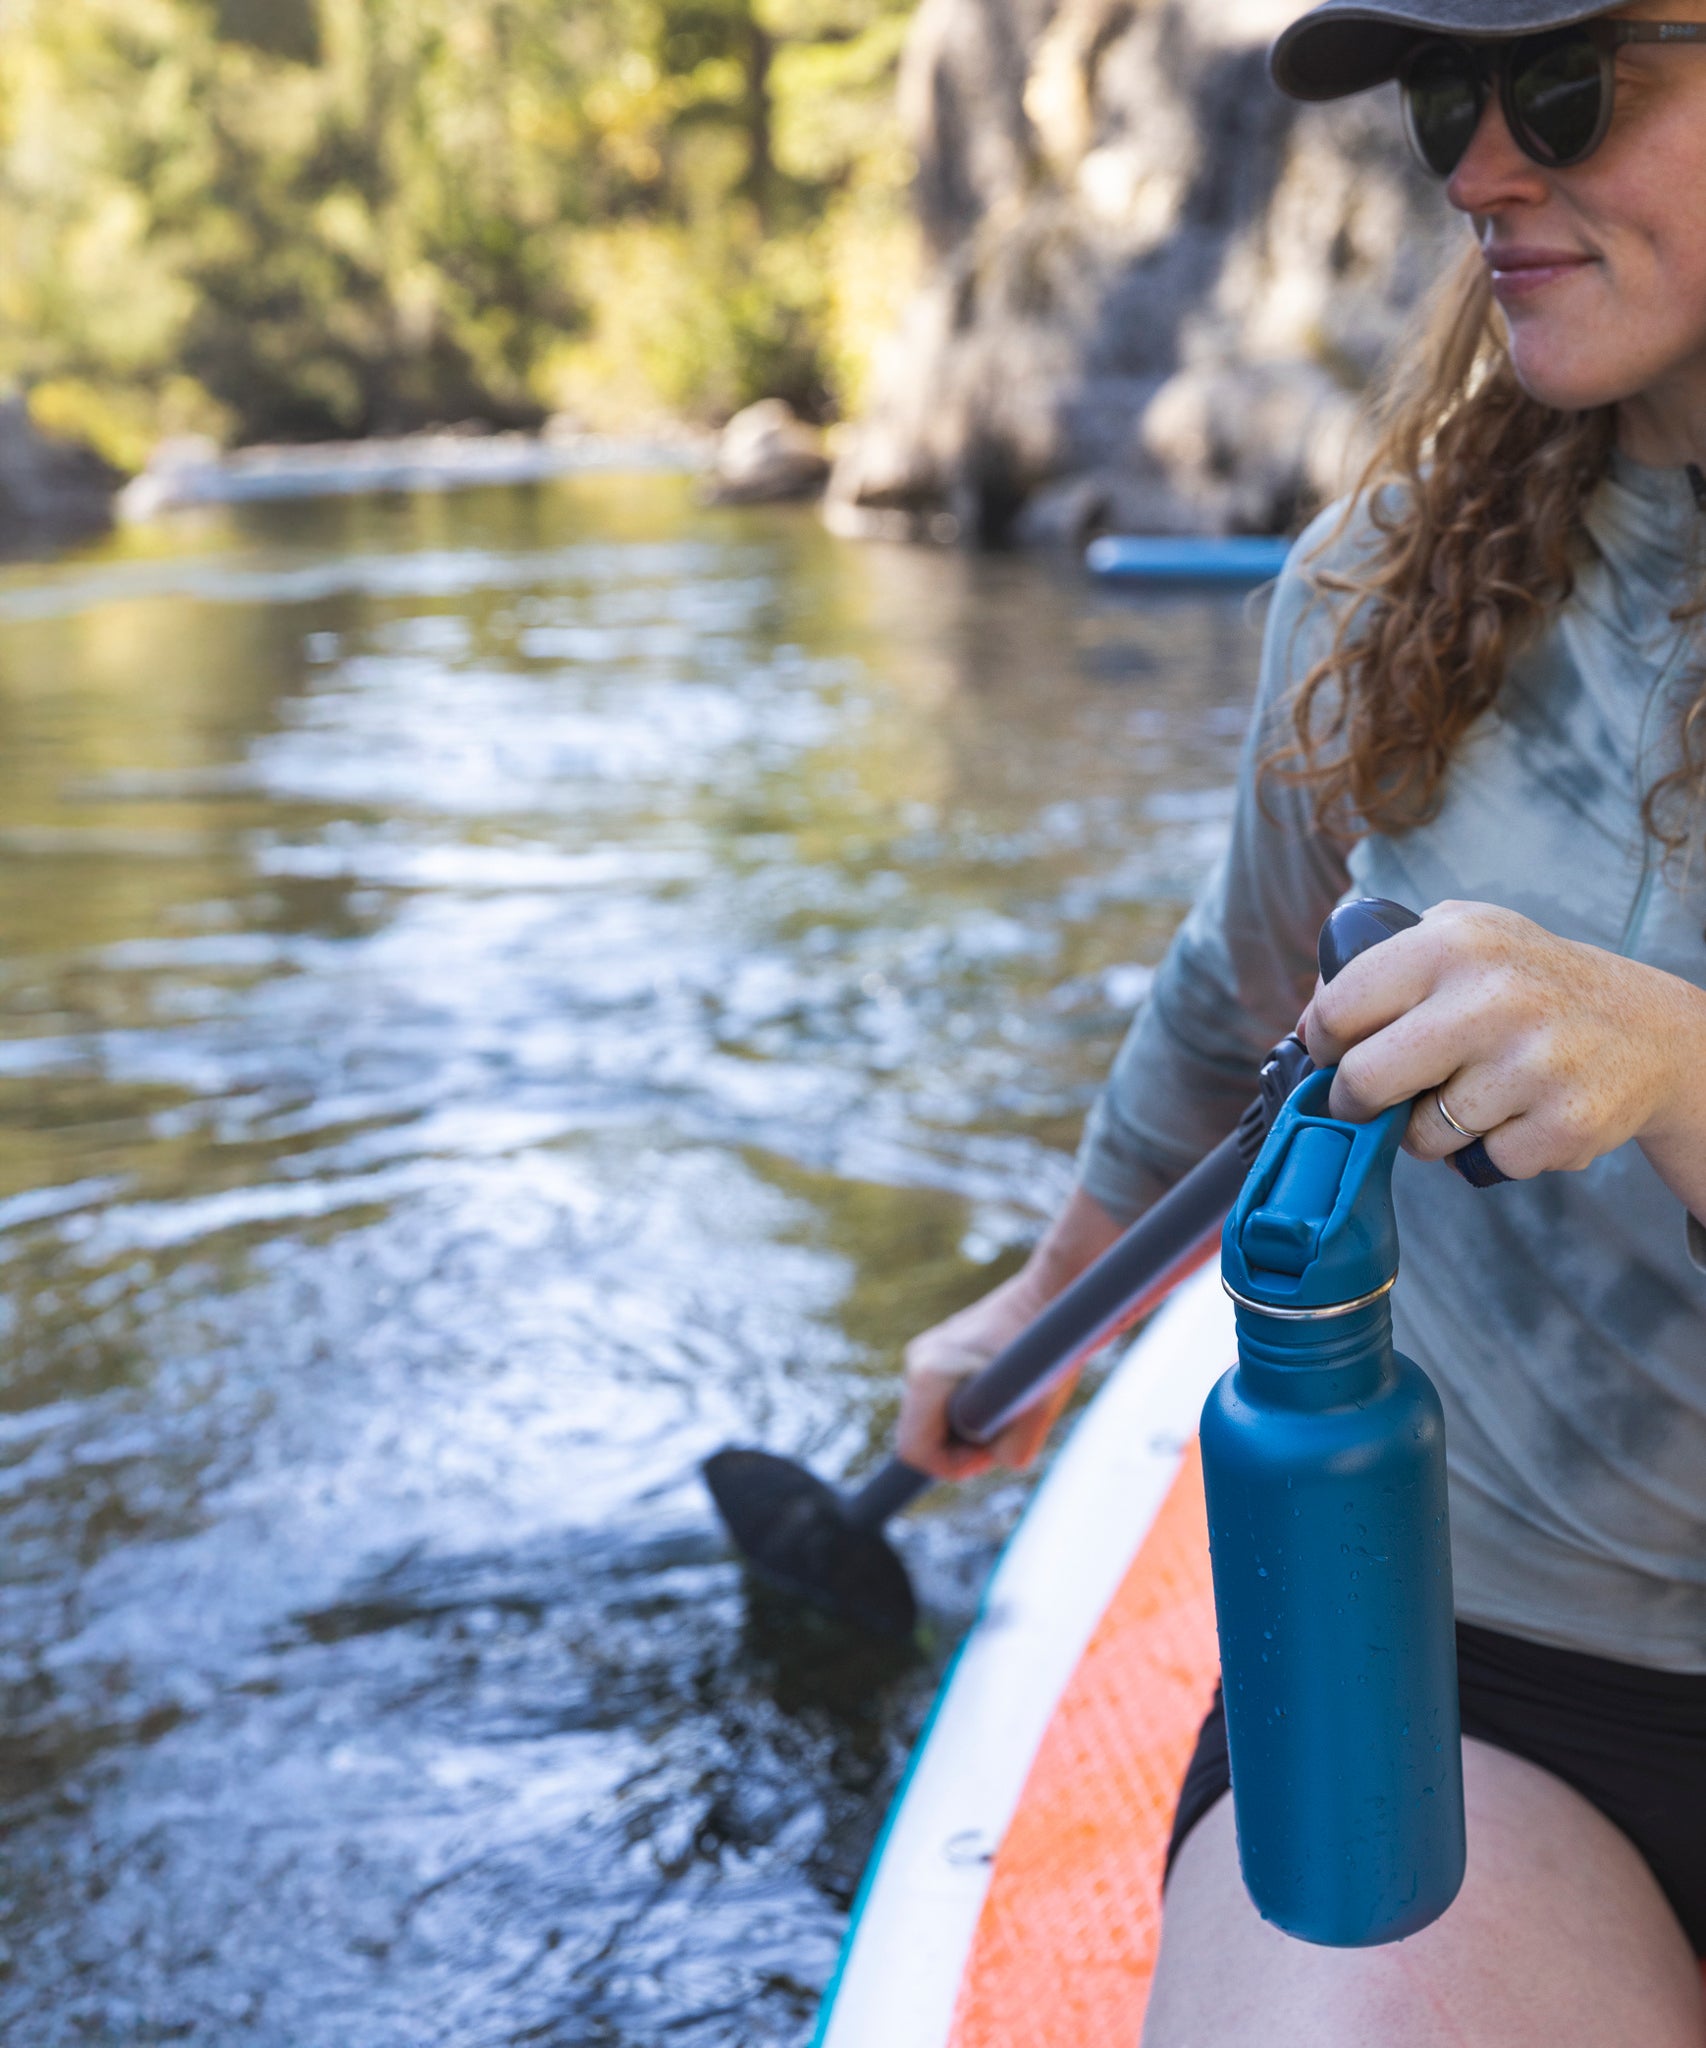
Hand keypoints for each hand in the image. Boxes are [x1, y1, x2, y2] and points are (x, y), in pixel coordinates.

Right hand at [895, 1189, 1121, 1481]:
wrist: (1057, 1295)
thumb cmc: (1049, 1349)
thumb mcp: (1039, 1411)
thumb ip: (1013, 1451)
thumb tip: (994, 1459)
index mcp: (929, 1374)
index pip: (915, 1450)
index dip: (953, 1467)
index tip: (990, 1452)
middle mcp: (919, 1359)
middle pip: (923, 1434)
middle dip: (963, 1445)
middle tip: (1009, 1425)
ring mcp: (927, 1350)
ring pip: (936, 1417)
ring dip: (970, 1425)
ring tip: (1011, 1401)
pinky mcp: (942, 1348)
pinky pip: (945, 1398)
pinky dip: (973, 1405)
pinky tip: (1005, 1385)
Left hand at [1298, 899, 1705, 1189]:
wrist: (1647, 1029)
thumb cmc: (1527, 984)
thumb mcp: (1458, 938)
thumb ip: (1377, 968)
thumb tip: (1303, 1030)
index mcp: (1452, 942)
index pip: (1338, 1008)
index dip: (1321, 1044)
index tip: (1331, 1056)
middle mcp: (1493, 998)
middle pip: (1365, 1081)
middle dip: (1356, 1101)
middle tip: (1371, 1100)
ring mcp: (1534, 1063)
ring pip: (1422, 1135)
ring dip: (1433, 1130)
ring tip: (1473, 1094)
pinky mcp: (1565, 1123)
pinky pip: (1483, 1163)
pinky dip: (1491, 1151)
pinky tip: (1520, 1113)